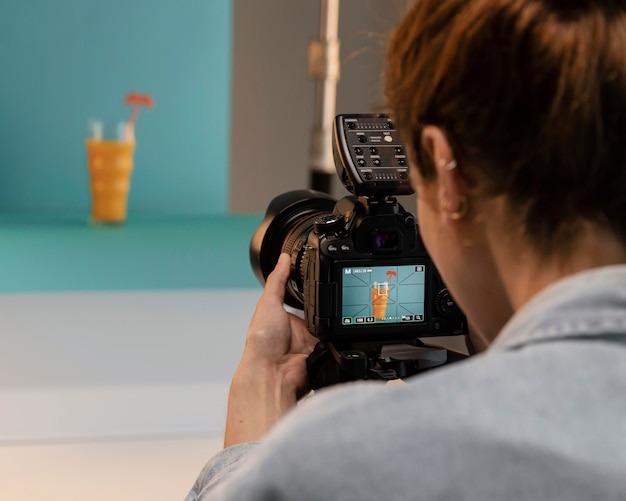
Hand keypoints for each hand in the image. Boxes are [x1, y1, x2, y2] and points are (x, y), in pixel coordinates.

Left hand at [224, 253, 317, 446]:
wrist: (271, 372)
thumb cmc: (261, 342)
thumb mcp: (268, 303)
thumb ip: (277, 280)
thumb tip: (284, 258)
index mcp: (289, 318)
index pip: (307, 299)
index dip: (316, 290)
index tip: (323, 276)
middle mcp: (302, 331)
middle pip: (324, 312)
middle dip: (327, 307)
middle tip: (325, 301)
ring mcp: (314, 343)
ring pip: (333, 327)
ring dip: (330, 324)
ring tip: (322, 323)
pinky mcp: (324, 354)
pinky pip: (337, 342)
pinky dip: (335, 339)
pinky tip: (328, 337)